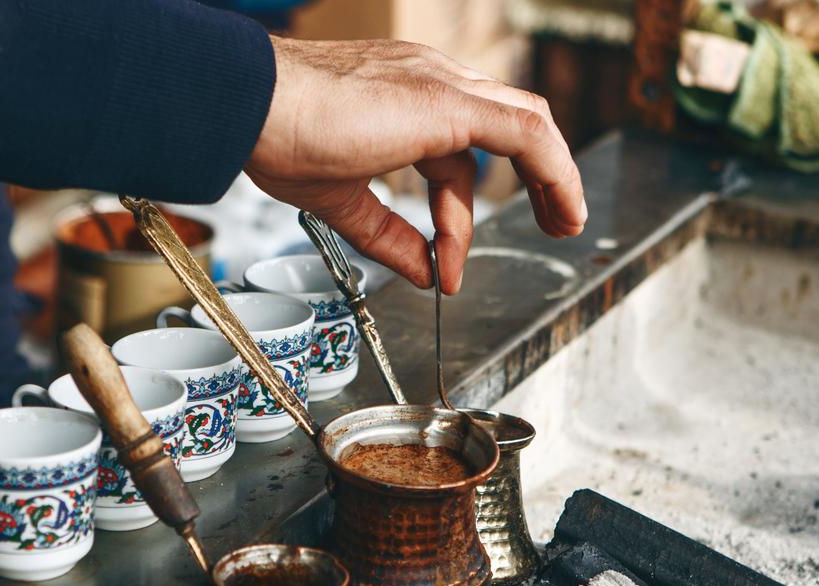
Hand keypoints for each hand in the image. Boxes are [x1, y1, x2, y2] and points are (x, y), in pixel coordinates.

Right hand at [246, 37, 585, 293]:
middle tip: (553, 223)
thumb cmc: (277, 137)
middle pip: (505, 128)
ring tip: (566, 223)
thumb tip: (422, 272)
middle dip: (535, 178)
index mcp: (403, 98)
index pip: (452, 157)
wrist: (251, 105)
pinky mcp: (449, 103)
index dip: (454, 221)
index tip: (441, 269)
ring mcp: (441, 85)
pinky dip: (554, 170)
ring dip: (554, 176)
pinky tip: (563, 207)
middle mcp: (430, 81)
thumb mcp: (342, 201)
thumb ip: (386, 235)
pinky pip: (526, 133)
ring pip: (526, 123)